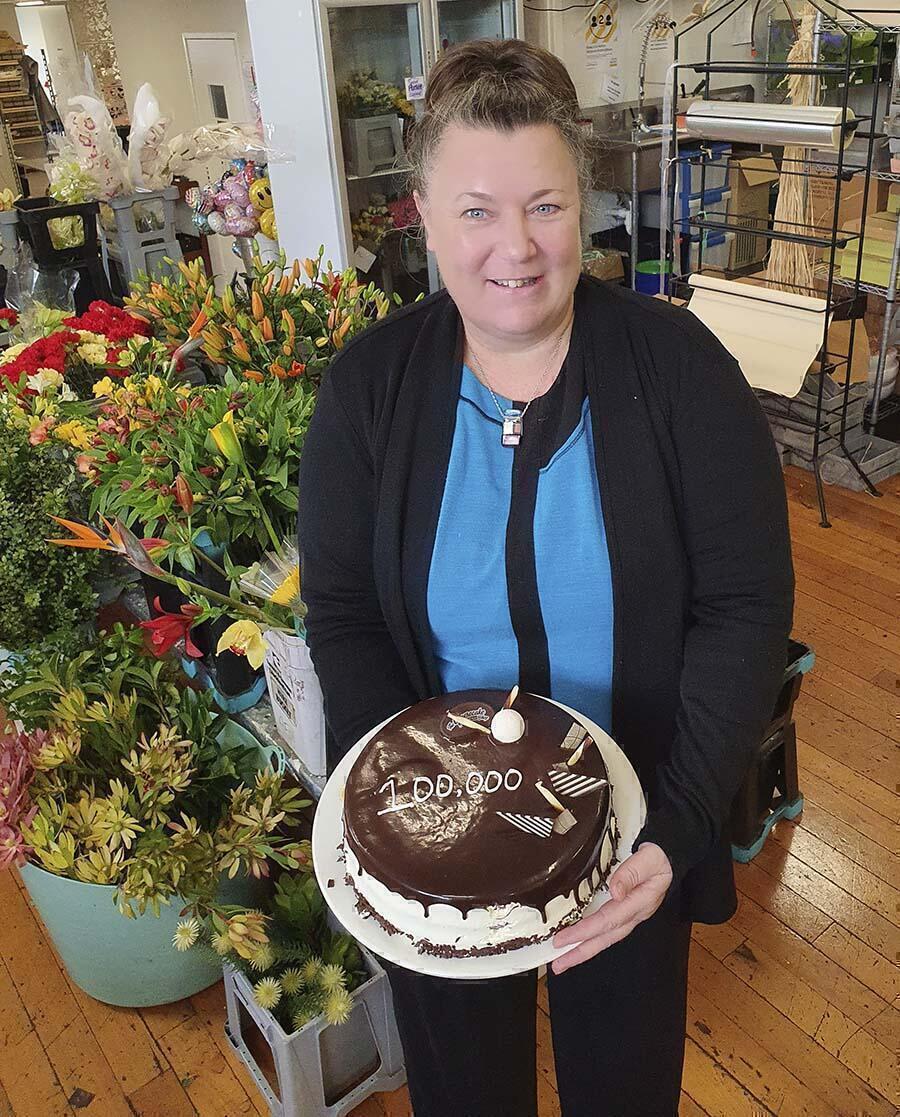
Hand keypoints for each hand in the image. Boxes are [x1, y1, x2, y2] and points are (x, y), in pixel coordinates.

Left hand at [550, 842, 672, 974]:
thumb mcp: (648, 859)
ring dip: (582, 951)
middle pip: (604, 939)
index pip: (607, 921)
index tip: (563, 939)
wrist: (668, 860)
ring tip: (562, 961)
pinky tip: (577, 945)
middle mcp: (633, 915)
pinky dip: (589, 941)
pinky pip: (605, 932)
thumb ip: (631, 873)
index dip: (584, 931)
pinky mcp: (624, 914)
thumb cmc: (657, 860)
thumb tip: (615, 891)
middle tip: (558, 964)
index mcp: (639, 903)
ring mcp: (629, 917)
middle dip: (579, 953)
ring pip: (604, 939)